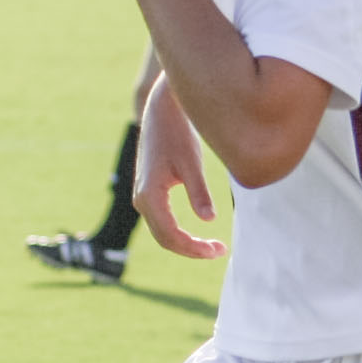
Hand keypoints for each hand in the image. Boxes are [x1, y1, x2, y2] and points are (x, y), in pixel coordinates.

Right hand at [134, 75, 226, 260]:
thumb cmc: (178, 133)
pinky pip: (161, 222)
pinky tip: (198, 232)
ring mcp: (142, 197)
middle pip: (164, 239)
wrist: (160, 111)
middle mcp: (141, 199)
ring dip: (185, 243)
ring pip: (162, 233)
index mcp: (150, 195)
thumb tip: (209, 220)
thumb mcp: (192, 163)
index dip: (195, 248)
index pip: (171, 235)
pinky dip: (178, 232)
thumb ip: (199, 192)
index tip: (220, 250)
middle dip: (191, 249)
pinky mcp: (148, 192)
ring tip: (212, 246)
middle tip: (219, 251)